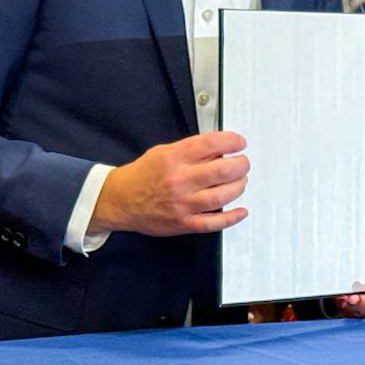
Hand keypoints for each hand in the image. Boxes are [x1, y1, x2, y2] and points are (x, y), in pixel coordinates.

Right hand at [90, 132, 249, 236]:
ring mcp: (181, 204)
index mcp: (173, 158)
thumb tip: (222, 148)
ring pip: (221, 196)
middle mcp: (178, 181)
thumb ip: (192, 151)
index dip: (231, 141)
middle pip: (221, 171)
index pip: (210, 144)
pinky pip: (213, 223)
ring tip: (241, 181)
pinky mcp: (183, 224)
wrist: (120, 200)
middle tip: (243, 163)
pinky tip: (241, 210)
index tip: (239, 143)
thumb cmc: (143, 175)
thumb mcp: (164, 152)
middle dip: (240, 165)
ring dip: (238, 187)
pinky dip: (231, 217)